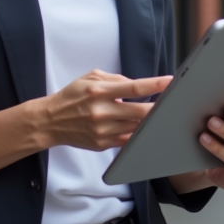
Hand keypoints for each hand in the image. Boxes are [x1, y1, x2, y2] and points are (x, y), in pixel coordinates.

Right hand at [33, 70, 171, 150]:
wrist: (50, 121)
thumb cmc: (72, 96)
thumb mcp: (90, 78)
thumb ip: (116, 79)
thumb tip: (137, 85)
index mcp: (99, 91)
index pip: (133, 87)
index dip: (155, 84)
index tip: (171, 81)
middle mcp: (102, 112)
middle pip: (140, 112)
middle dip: (159, 108)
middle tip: (174, 104)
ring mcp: (102, 131)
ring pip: (137, 128)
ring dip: (151, 123)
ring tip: (162, 116)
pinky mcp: (102, 144)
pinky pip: (128, 140)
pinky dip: (138, 134)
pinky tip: (146, 129)